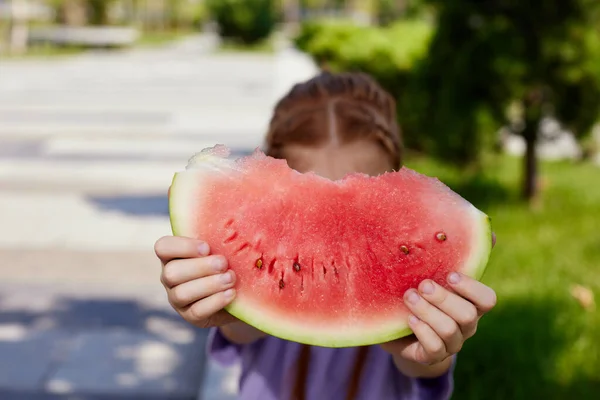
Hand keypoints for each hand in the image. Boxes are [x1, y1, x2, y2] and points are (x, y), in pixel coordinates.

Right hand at [154, 236, 237, 327]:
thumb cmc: (226, 262)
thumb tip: (231, 214)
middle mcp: (169, 277)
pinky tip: (231, 293)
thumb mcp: (221, 248)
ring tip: (230, 278)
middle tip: (223, 263)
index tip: (207, 247)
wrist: (237, 293)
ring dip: (208, 285)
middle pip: (171, 273)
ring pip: (182, 293)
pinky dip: (215, 301)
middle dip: (199, 267)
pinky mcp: (190, 316)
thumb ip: (219, 235)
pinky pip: (197, 312)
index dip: (182, 246)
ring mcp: (177, 299)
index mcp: (173, 256)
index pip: (162, 247)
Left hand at [381, 233, 496, 367]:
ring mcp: (451, 343)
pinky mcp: (431, 356)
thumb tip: (490, 232)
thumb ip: (458, 253)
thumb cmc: (422, 295)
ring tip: (409, 297)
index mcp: (470, 304)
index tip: (450, 275)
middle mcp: (466, 325)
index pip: (487, 300)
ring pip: (450, 331)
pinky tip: (409, 319)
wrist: (400, 330)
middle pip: (468, 315)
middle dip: (444, 299)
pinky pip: (435, 348)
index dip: (471, 288)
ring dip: (428, 312)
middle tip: (423, 284)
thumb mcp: (434, 274)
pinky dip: (422, 331)